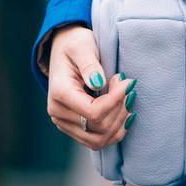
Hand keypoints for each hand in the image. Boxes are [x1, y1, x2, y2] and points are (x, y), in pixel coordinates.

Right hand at [46, 25, 135, 150]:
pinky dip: (114, 130)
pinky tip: (124, 113)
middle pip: (99, 128)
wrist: (65, 50)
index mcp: (59, 93)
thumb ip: (90, 64)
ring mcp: (64, 123)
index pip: (94, 113)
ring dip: (120, 122)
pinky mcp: (73, 128)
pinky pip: (97, 141)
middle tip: (127, 87)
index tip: (128, 82)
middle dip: (120, 109)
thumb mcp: (83, 46)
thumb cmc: (75, 45)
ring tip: (126, 99)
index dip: (116, 101)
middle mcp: (58, 113)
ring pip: (99, 140)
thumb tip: (99, 83)